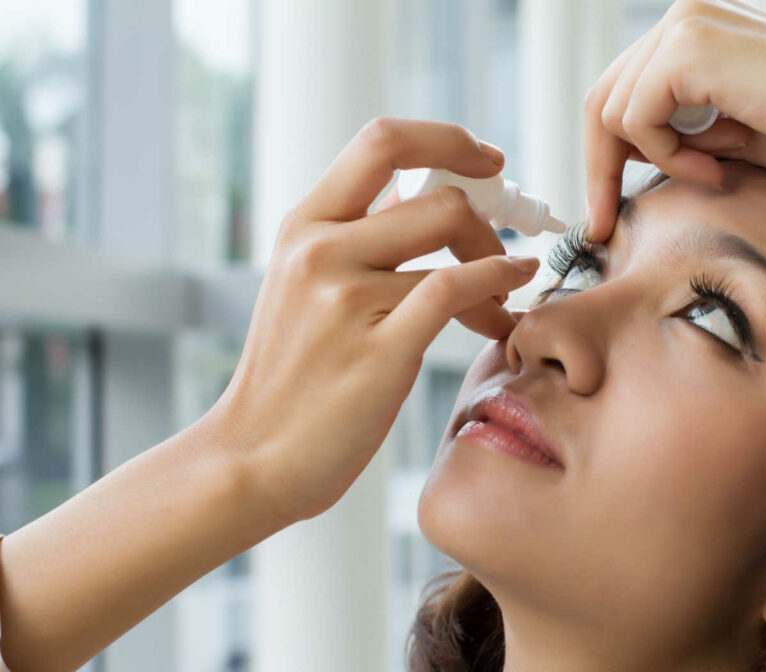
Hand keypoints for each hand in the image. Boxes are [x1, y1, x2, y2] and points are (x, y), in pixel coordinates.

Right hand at [206, 118, 540, 522]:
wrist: (253, 457)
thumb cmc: (291, 378)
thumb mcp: (305, 287)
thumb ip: (360, 238)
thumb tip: (422, 194)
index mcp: (303, 226)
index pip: (383, 141)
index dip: (447, 140)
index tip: (486, 161)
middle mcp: (320, 250)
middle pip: (437, 194)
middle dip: (488, 216)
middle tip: (504, 245)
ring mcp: (346, 298)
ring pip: (454, 243)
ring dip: (498, 266)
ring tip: (504, 300)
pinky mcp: (379, 349)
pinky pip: (457, 290)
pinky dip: (499, 283)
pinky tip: (510, 297)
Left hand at [585, 0, 765, 241]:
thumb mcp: (725, 134)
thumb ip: (674, 132)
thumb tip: (623, 153)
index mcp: (692, 31)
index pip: (620, 93)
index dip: (605, 156)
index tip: (603, 212)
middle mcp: (681, 17)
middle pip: (601, 100)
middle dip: (599, 169)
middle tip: (603, 225)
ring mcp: (682, 24)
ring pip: (612, 112)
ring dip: (658, 160)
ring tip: (717, 171)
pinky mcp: (687, 46)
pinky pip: (638, 119)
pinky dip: (670, 156)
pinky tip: (719, 164)